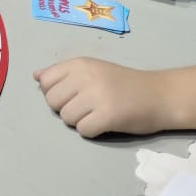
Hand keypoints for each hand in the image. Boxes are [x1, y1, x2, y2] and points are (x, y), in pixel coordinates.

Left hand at [34, 57, 167, 136]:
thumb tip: (36, 76)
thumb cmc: (124, 83)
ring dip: (79, 121)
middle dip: (65, 108)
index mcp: (79, 64)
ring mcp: (96, 96)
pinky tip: (104, 124)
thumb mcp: (92, 69)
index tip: (72, 95)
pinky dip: (91, 131)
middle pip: (53, 102)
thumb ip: (63, 73)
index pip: (46, 81)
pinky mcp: (108, 116)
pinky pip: (83, 130)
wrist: (160, 95)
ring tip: (97, 114)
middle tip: (86, 107)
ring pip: (66, 118)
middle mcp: (85, 77)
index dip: (54, 92)